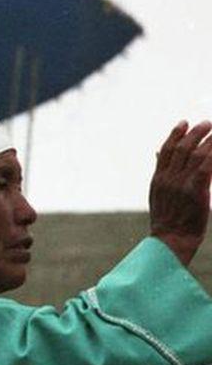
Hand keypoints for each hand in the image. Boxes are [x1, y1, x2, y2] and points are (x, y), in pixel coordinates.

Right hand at [149, 120, 211, 264]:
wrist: (170, 242)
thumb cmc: (167, 223)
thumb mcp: (158, 195)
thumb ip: (160, 174)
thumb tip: (158, 154)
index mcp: (158, 179)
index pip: (166, 150)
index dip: (175, 134)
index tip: (184, 122)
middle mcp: (167, 178)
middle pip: (181, 148)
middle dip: (194, 133)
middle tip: (206, 123)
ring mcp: (180, 184)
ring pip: (194, 155)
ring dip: (206, 141)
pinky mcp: (194, 191)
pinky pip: (205, 167)